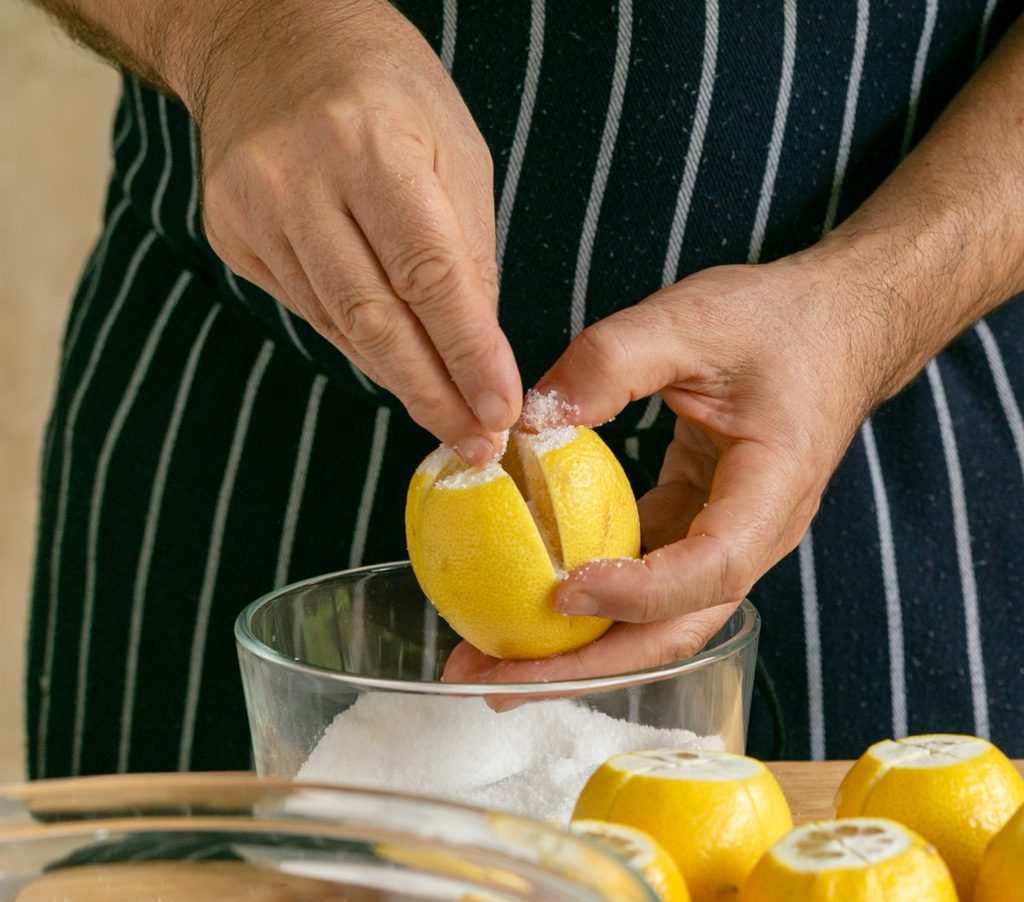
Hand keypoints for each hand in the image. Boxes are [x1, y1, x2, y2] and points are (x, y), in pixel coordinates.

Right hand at [186, 0, 520, 458]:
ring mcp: (252, 208)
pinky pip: (310, 312)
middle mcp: (299, 176)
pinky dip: (360, 346)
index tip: (500, 410)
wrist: (264, 35)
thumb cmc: (382, 86)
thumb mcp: (454, 145)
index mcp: (369, 142)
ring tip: (451, 421)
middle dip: (434, 393)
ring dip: (402, 382)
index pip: (427, 273)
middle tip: (478, 444)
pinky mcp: (229, 234)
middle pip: (375, 318)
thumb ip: (468, 251)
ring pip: (340, 327)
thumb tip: (481, 356)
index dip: (466, 353)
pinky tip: (397, 367)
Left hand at [443, 250, 891, 683]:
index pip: (710, 567)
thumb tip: (525, 419)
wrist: (840, 330)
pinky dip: (582, 605)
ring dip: (573, 653)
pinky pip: (637, 586)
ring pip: (651, 625)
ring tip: (488, 667)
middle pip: (673, 631)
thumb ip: (611, 359)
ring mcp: (723, 546)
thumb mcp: (694, 318)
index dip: (638, 592)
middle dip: (585, 667)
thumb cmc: (780, 322)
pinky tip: (520, 608)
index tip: (563, 591)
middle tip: (494, 681)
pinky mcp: (691, 535)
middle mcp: (753, 540)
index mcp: (771, 492)